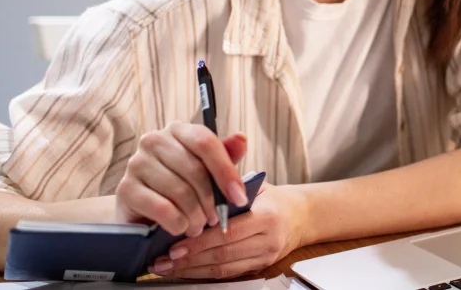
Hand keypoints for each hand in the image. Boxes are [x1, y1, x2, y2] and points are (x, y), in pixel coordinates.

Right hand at [115, 121, 249, 237]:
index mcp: (178, 130)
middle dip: (211, 200)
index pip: (206, 142)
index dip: (226, 172)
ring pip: (180, 191)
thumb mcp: (208, 171)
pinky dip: (177, 223)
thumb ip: (226, 155)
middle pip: (195, 169)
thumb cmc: (182, 188)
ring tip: (199, 226)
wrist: (144, 213)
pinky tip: (181, 228)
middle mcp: (154, 140)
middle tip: (216, 219)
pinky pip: (161, 208)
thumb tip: (242, 138)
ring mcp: (136, 163)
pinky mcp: (125, 189)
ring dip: (195, 216)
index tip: (240, 198)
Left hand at [148, 183, 309, 278]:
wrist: (297, 216)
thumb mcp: (252, 184)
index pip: (229, 232)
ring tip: (166, 267)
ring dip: (191, 270)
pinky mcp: (259, 267)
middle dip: (189, 259)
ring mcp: (264, 256)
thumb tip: (190, 184)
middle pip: (223, 255)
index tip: (174, 244)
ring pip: (223, 270)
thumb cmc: (269, 197)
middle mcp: (268, 239)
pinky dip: (202, 274)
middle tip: (162, 260)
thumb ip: (225, 184)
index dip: (200, 242)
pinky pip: (227, 275)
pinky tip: (184, 270)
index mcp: (267, 215)